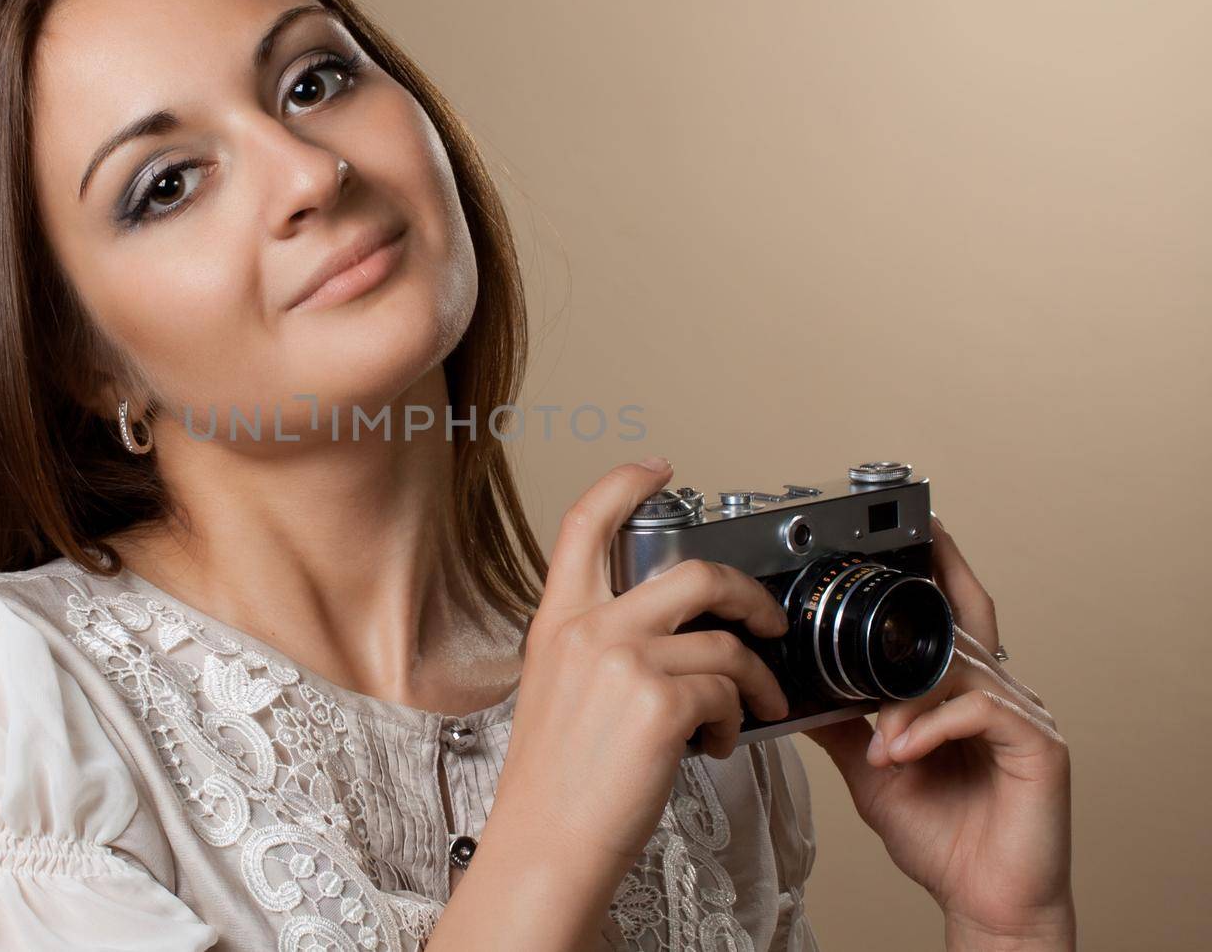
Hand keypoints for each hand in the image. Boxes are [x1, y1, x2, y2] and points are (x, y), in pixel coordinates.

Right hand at [491, 457, 792, 870]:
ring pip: (725, 642)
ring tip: (746, 713)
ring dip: (753, 681)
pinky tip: (713, 746)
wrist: (546, 844)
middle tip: (767, 619)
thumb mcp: (559, 692)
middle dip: (749, 593)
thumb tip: (668, 643)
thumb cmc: (556, 783)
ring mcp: (624, 662)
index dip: (624, 484)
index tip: (656, 469)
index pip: (583, 525)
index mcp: (559, 622)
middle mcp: (589, 630)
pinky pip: (729, 691)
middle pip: (692, 571)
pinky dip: (737, 721)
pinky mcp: (660, 702)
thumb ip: (600, 650)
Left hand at [803, 516, 1074, 947]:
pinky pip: (982, 711)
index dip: (941, 571)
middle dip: (939, 582)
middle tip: (915, 547)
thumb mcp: (870, 770)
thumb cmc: (941, 836)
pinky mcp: (1041, 748)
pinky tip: (901, 751)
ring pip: (961, 669)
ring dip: (907, 696)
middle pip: (969, 622)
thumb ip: (843, 725)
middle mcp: (998, 696)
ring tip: (879, 737)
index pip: (952, 619)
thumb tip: (799, 693)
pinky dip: (932, 725)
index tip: (916, 533)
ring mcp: (1024, 719)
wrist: (982, 901)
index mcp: (961, 695)